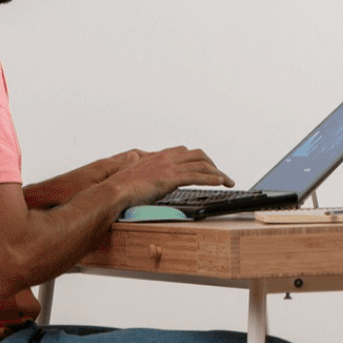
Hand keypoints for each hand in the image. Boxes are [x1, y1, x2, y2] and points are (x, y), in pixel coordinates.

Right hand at [108, 147, 232, 203]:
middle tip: (220, 175)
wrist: (114, 190)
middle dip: (213, 164)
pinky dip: (213, 178)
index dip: (199, 158)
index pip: (185, 151)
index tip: (207, 166)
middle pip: (198, 155)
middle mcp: (166, 158)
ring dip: (219, 173)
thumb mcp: (131, 171)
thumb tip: (133, 160)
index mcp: (158, 156)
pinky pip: (198, 176)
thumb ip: (136, 165)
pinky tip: (222, 182)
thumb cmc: (120, 185)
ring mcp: (169, 167)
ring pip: (202, 165)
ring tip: (228, 181)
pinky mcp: (171, 178)